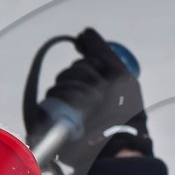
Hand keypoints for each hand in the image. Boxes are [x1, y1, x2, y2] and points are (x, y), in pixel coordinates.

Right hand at [24, 28, 150, 174]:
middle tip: (100, 95)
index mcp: (94, 88)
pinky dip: (64, 100)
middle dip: (86, 78)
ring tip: (91, 106)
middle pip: (70, 72)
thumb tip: (84, 32)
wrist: (117, 143)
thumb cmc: (125, 113)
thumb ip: (103, 51)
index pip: (82, 65)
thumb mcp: (121, 76)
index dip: (92, 65)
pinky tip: (77, 110)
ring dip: (77, 91)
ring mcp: (65, 111)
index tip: (102, 72)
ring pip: (59, 84)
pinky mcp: (53, 123)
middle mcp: (78, 98)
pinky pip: (49, 100)